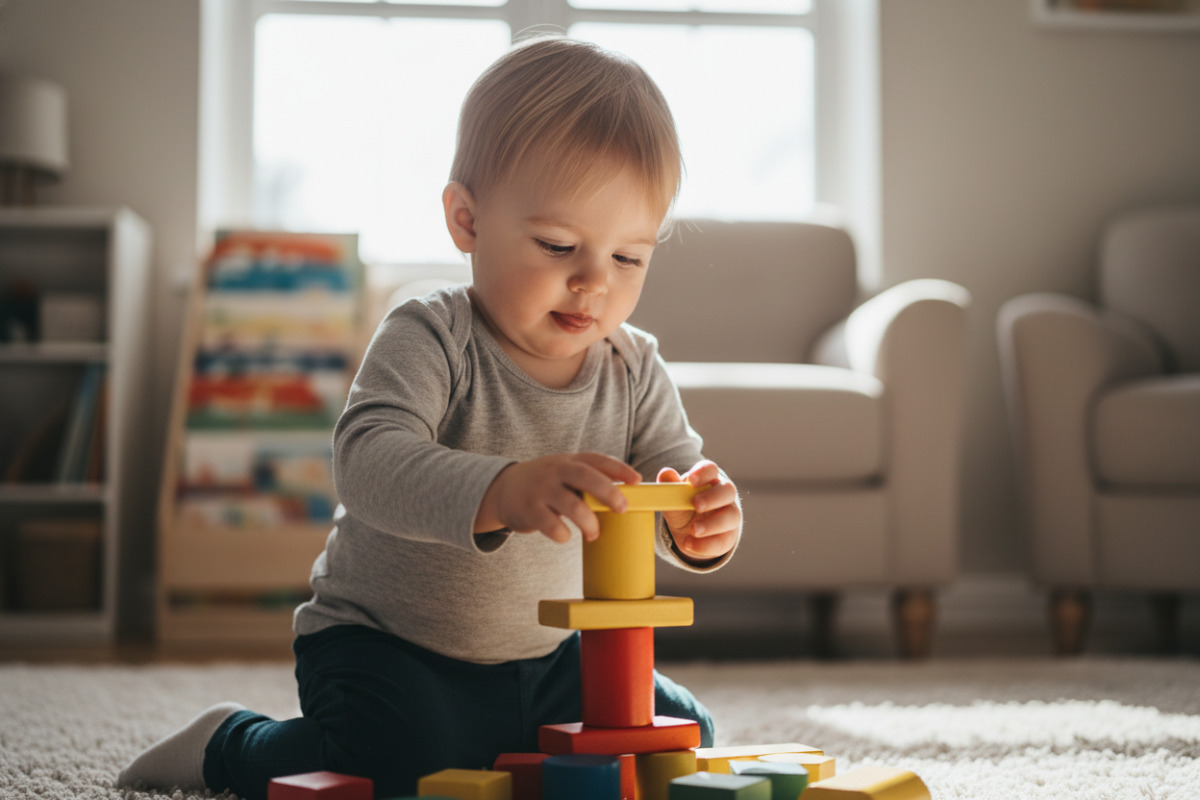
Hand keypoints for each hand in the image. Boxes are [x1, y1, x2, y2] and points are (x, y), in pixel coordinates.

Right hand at [476, 453, 641, 542]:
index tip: (637, 481)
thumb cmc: (546, 484)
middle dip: (608, 492)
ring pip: (572, 505)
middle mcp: (555, 471)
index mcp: (569, 461)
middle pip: (586, 477)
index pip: (597, 460)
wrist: (503, 489)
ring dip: (588, 522)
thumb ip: (588, 480)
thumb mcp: (564, 473)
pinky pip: (551, 525)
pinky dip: (562, 534)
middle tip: (622, 508)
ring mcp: (541, 489)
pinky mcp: (529, 509)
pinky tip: (564, 535)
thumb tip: (626, 499)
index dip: (619, 469)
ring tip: (594, 533)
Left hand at [658, 460, 740, 563]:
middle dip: (712, 497)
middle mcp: (724, 495)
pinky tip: (690, 544)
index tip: (691, 480)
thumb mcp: (674, 500)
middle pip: (728, 490)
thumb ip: (671, 488)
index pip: (711, 470)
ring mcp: (730, 515)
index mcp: (709, 480)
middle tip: (696, 504)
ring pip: (731, 516)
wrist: (689, 534)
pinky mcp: (729, 537)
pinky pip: (723, 540)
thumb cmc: (683, 509)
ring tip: (693, 530)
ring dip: (712, 524)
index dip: (703, 473)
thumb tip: (665, 473)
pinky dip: (706, 544)